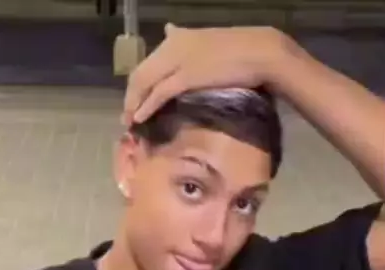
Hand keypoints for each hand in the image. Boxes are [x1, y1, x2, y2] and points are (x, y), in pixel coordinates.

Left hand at [123, 24, 284, 125]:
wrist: (260, 52)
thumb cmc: (240, 52)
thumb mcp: (208, 44)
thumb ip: (187, 45)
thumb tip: (168, 30)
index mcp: (179, 37)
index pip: (148, 62)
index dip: (138, 84)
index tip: (135, 101)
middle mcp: (173, 45)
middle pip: (141, 73)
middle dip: (131, 96)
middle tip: (126, 116)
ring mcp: (178, 60)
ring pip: (145, 82)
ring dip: (133, 104)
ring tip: (129, 122)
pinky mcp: (186, 76)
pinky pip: (159, 93)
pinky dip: (146, 106)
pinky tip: (139, 118)